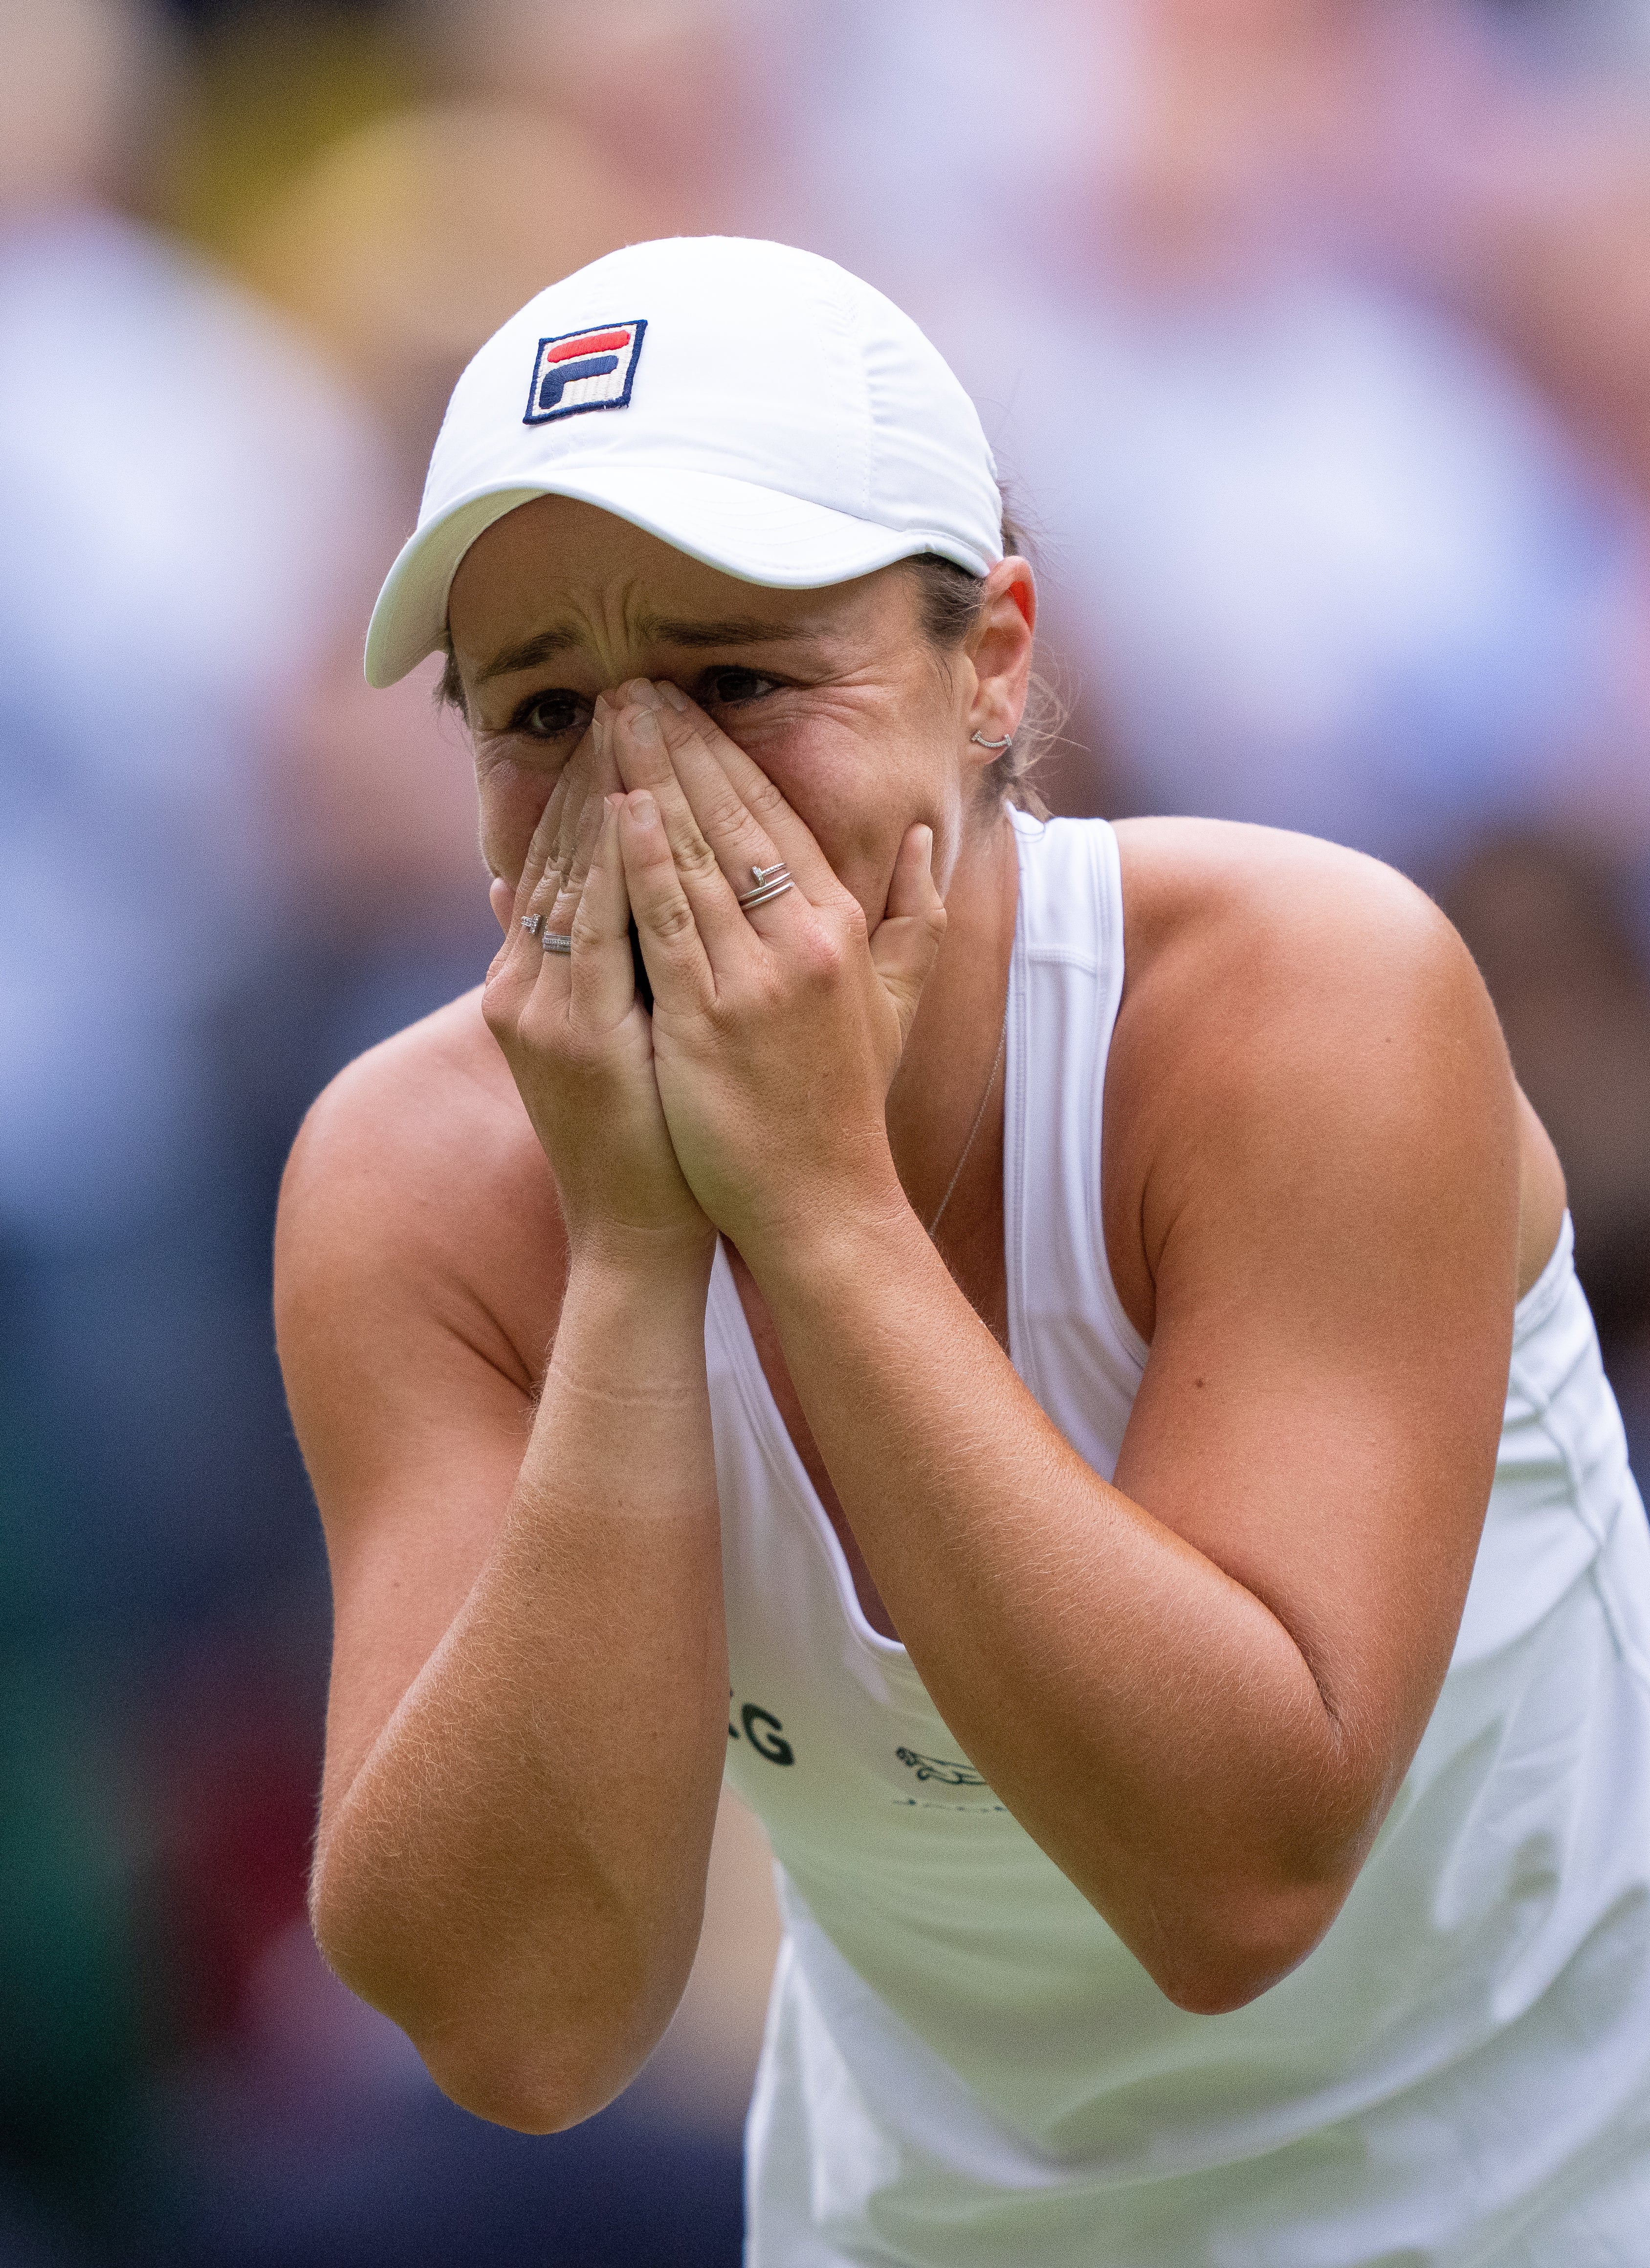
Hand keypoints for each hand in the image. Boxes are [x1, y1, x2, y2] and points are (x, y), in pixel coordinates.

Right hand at [481, 723, 712, 1267]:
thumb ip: (567, 965)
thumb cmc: (639, 1135)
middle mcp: (526, 983)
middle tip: (626, 690)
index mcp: (534, 980)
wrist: (633, 1229)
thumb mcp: (596, 1040)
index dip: (590, 786)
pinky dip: (613, 865)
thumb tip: (525, 892)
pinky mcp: (569, 1030)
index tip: (626, 720)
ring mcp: (541, 1005)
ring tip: (630, 719)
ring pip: (571, 875)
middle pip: (560, 853)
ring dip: (601, 793)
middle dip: (595, 768)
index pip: (561, 860)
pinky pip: (594, 927)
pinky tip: (634, 809)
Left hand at [603, 681, 946, 1262]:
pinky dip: (641, 860)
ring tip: (609, 719)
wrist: (819, 1204)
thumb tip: (929, 834)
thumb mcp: (898, 1000)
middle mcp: (806, 941)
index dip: (726, 753)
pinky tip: (616, 807)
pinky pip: (667, 922)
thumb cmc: (843, 1103)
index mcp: (844, 927)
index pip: (777, 816)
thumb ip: (915, 913)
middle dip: (678, 743)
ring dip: (647, 778)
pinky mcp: (708, 1019)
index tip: (685, 703)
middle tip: (631, 684)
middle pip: (732, 817)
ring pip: (695, 855)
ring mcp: (757, 979)